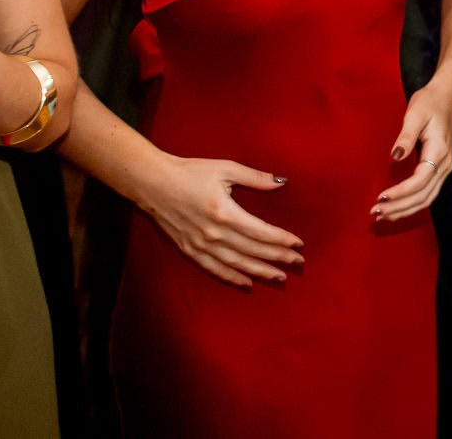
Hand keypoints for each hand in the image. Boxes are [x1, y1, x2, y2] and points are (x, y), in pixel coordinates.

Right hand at [137, 156, 302, 288]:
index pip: (261, 232)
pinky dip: (232, 277)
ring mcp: (200, 244)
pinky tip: (247, 283)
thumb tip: (282, 182)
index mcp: (224, 212)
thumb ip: (255, 177)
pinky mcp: (188, 250)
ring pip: (236, 264)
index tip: (299, 244)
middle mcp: (213, 233)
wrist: (152, 183)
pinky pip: (214, 269)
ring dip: (259, 271)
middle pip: (252, 250)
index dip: (281, 240)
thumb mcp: (225, 168)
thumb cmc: (190, 172)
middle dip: (278, 258)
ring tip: (279, 277)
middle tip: (297, 262)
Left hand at [373, 86, 451, 221]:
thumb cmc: (429, 103)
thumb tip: (395, 157)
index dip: (400, 193)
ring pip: (427, 199)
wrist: (447, 97)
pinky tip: (397, 208)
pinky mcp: (439, 169)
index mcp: (439, 152)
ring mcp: (444, 168)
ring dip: (405, 210)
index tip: (380, 197)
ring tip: (383, 215)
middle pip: (423, 196)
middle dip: (399, 207)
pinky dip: (412, 204)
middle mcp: (445, 165)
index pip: (419, 181)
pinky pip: (427, 193)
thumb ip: (405, 137)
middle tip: (376, 212)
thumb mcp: (415, 114)